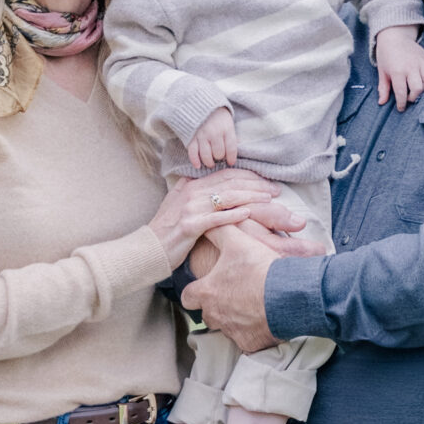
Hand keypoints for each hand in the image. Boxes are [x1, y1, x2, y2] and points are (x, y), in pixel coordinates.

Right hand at [147, 169, 304, 267]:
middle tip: (275, 190)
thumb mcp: (177, 204)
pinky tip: (248, 214)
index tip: (266, 182)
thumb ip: (192, 190)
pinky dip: (233, 215)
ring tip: (268, 200)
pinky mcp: (189, 225)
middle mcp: (191, 192)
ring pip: (226, 197)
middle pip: (230, 183)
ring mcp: (190, 208)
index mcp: (191, 185)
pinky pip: (216, 218)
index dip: (248, 176)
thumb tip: (208, 182)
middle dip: (255, 185)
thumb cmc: (166, 231)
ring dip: (250, 197)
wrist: (148, 249)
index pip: (225, 174)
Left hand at [179, 228, 278, 352]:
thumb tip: (207, 222)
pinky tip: (264, 319)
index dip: (195, 290)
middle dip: (217, 305)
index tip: (205, 286)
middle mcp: (214, 315)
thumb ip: (218, 230)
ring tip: (251, 304)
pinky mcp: (249, 344)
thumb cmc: (260, 268)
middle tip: (233, 294)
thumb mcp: (238, 241)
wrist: (289, 294)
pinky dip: (253, 332)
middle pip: (207, 314)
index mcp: (207, 292)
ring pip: (226, 327)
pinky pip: (246, 340)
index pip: (187, 296)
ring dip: (234, 318)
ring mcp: (231, 331)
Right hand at [187, 105, 239, 170]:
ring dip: (209, 162)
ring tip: (210, 163)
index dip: (231, 158)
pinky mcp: (191, 137)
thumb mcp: (228, 122)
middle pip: (218, 154)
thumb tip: (236, 149)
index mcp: (226, 128)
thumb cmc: (216, 115)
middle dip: (219, 158)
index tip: (230, 163)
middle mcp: (214, 133)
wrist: (199, 103)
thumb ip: (231, 136)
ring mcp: (202, 135)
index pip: (231, 148)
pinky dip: (195, 161)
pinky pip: (193, 152)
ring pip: (206, 156)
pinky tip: (198, 165)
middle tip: (218, 158)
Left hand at [373, 26, 423, 108]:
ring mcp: (422, 62)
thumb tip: (382, 102)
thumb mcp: (382, 71)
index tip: (401, 108)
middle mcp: (412, 67)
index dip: (401, 103)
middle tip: (409, 98)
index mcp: (398, 70)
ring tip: (418, 91)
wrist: (395, 37)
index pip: (401, 92)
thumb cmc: (386, 56)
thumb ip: (383, 88)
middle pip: (418, 89)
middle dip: (414, 97)